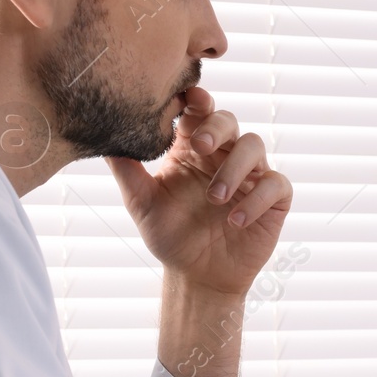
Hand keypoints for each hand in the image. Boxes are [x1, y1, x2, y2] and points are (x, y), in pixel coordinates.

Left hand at [106, 87, 292, 297]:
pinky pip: (275, 184)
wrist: (197, 276)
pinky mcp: (272, 199)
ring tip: (215, 198)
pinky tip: (236, 221)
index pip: (197, 112)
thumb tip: (101, 137)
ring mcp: (250, 175)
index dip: (196, 100)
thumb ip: (126, 169)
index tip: (188, 100)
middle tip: (199, 146)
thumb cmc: (170, 236)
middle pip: (228, 120)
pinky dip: (257, 199)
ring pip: (254, 146)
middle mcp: (223, 155)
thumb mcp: (141, 202)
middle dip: (215, 127)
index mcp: (191, 148)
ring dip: (234, 168)